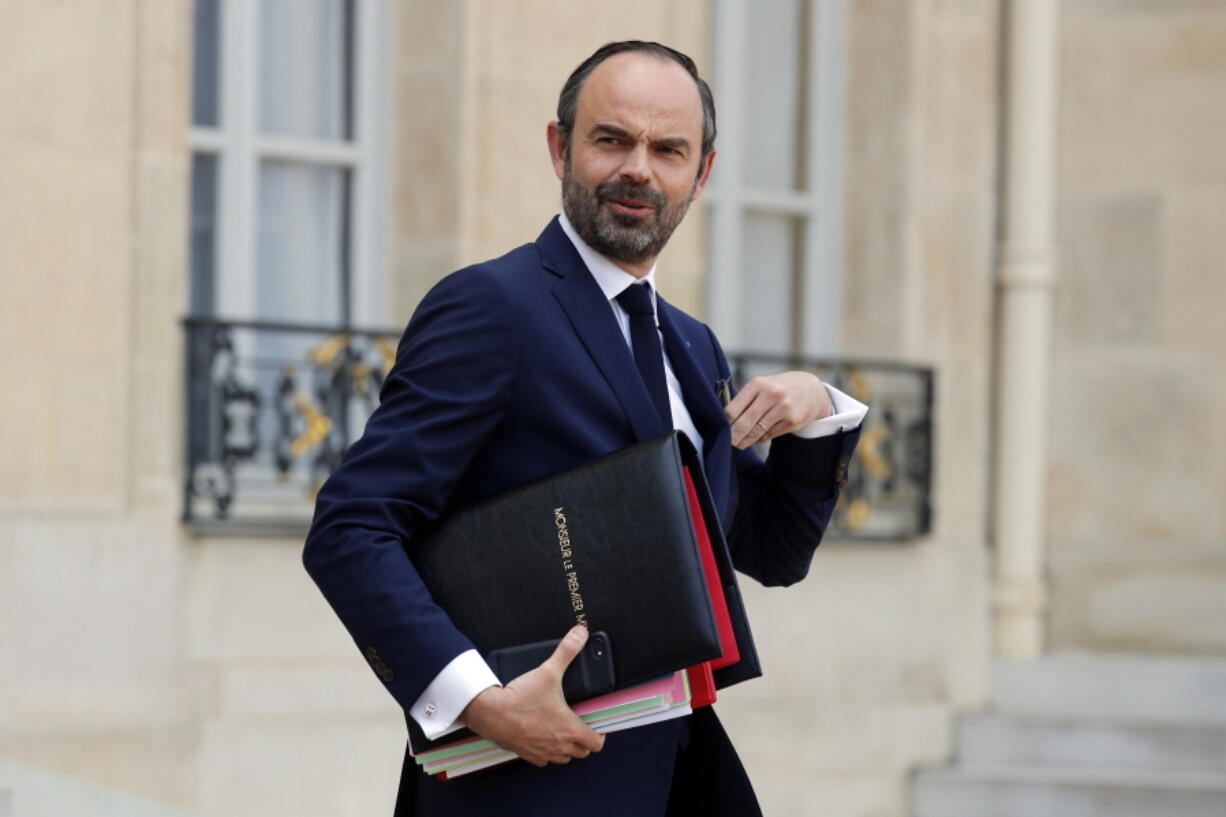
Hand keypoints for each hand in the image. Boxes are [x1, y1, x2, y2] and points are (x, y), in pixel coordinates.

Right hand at [460, 626, 605, 766]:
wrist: (491, 712)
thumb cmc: (520, 697)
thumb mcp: (548, 671)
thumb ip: (566, 651)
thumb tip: (579, 635)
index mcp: (570, 729)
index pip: (596, 743)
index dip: (600, 735)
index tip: (597, 726)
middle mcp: (558, 746)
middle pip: (582, 752)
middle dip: (583, 741)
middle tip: (579, 726)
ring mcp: (542, 752)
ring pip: (563, 758)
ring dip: (566, 748)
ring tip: (562, 732)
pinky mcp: (526, 754)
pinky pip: (543, 760)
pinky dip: (546, 752)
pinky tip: (542, 737)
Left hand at [724, 371, 832, 448]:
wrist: (810, 389)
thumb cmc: (777, 388)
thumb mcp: (761, 385)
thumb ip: (744, 400)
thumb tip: (725, 422)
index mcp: (757, 384)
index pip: (733, 409)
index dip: (724, 424)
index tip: (719, 431)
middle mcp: (770, 394)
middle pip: (743, 423)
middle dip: (732, 437)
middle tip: (726, 444)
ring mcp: (783, 408)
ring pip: (756, 432)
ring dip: (744, 441)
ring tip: (737, 445)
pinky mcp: (793, 421)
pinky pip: (769, 435)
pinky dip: (759, 440)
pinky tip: (754, 440)